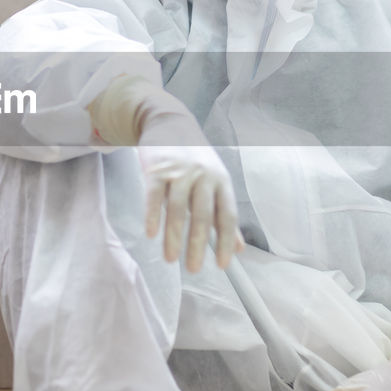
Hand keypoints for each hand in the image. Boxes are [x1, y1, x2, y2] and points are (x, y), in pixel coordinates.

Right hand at [136, 107, 243, 272]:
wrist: (168, 120)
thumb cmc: (194, 157)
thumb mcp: (215, 181)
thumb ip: (224, 214)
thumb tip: (239, 247)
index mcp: (221, 181)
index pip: (226, 216)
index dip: (226, 241)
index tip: (221, 265)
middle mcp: (203, 176)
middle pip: (202, 216)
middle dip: (197, 245)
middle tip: (194, 269)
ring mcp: (180, 171)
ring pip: (177, 210)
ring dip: (173, 237)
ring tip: (170, 259)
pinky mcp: (156, 168)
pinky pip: (154, 196)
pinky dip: (152, 216)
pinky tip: (151, 235)